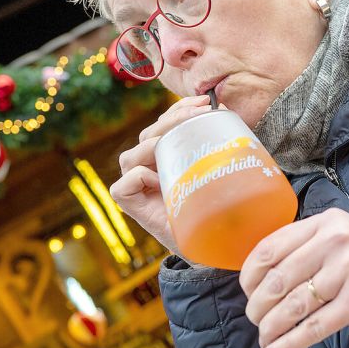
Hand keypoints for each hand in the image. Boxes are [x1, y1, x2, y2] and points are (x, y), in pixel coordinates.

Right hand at [110, 95, 213, 251]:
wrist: (213, 246)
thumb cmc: (216, 206)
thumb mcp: (218, 168)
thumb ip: (217, 141)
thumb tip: (225, 108)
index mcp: (167, 156)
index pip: (164, 124)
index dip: (180, 109)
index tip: (206, 101)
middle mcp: (148, 169)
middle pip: (148, 134)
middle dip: (174, 119)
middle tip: (202, 113)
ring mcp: (137, 188)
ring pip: (131, 156)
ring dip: (155, 144)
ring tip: (181, 144)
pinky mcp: (130, 206)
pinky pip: (124, 186)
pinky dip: (140, 178)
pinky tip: (161, 182)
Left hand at [240, 208, 348, 347]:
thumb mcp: (339, 234)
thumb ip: (305, 245)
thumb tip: (261, 277)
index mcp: (325, 223)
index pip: (270, 248)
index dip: (250, 275)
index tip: (247, 290)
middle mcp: (335, 243)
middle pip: (278, 280)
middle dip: (257, 306)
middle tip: (256, 318)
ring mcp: (348, 272)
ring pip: (292, 306)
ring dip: (270, 327)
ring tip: (265, 336)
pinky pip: (313, 328)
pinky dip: (287, 344)